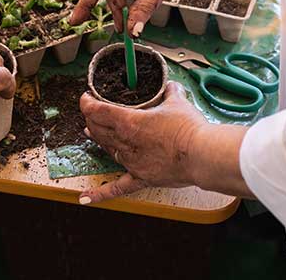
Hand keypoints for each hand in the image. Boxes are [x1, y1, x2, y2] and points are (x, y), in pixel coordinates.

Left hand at [79, 82, 209, 203]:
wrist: (201, 155)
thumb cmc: (189, 130)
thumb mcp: (178, 103)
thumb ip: (171, 92)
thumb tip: (171, 86)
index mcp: (130, 122)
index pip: (99, 111)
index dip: (87, 103)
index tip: (86, 98)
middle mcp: (126, 142)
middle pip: (98, 129)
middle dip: (91, 119)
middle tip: (91, 112)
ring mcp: (131, 162)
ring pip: (106, 149)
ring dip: (97, 139)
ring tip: (90, 132)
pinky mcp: (141, 178)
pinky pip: (117, 187)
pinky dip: (99, 193)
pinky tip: (85, 198)